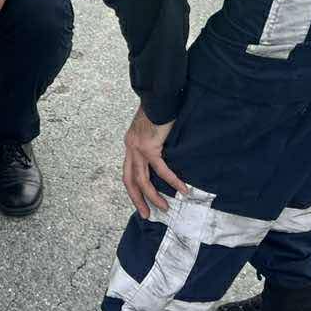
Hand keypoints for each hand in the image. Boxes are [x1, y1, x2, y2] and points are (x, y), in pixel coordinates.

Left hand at [122, 104, 187, 218]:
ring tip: (164, 207)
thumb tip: (165, 155)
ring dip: (153, 196)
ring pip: (143, 179)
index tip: (141, 200)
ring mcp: (138, 147)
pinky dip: (172, 181)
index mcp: (130, 143)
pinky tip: (182, 189)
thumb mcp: (151, 129)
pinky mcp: (150, 146)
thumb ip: (153, 142)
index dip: (134, 188)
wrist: (160, 96)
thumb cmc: (160, 109)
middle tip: (146, 214)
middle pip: (130, 180)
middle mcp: (131, 147)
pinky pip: (161, 169)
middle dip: (137, 199)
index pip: (128, 171)